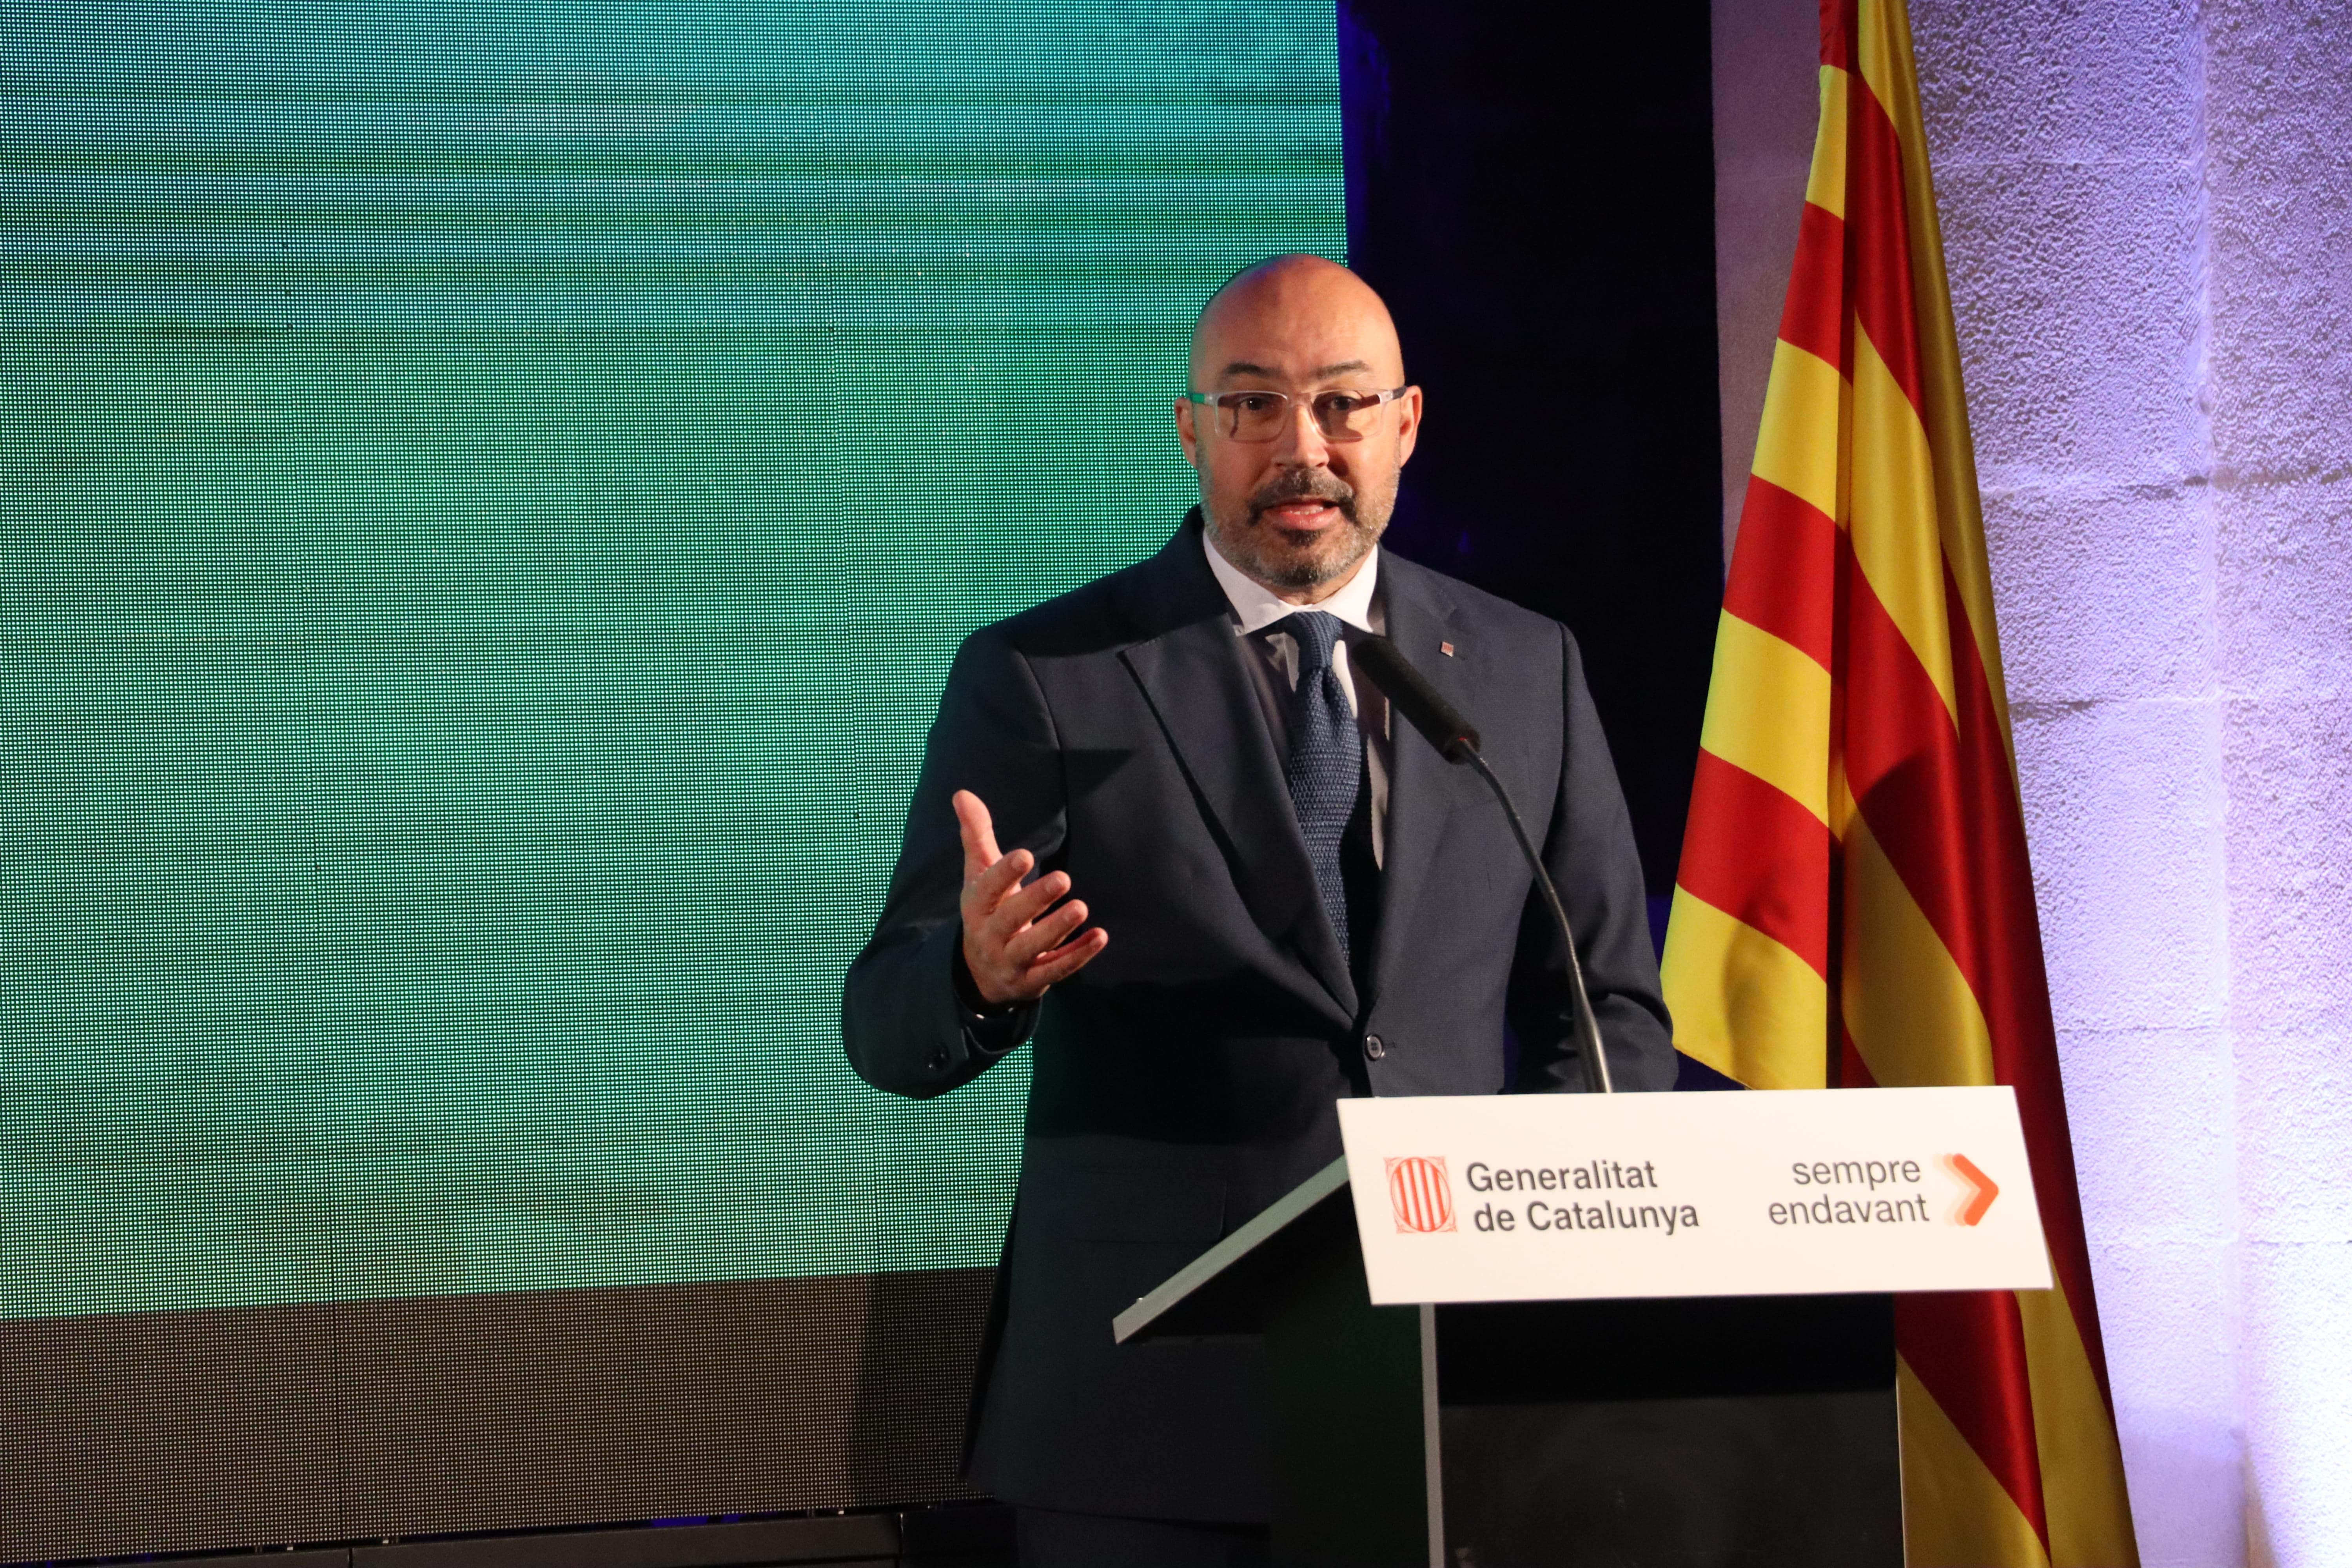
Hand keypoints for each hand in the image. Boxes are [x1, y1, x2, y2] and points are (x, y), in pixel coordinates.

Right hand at [955, 789, 1108, 1006]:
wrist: (981, 974)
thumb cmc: (988, 910)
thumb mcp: (978, 874)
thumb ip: (976, 834)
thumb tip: (962, 793)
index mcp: (976, 905)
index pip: (988, 888)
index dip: (1004, 873)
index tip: (1024, 854)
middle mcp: (989, 935)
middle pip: (1010, 918)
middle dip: (1035, 899)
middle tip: (1064, 878)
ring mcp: (1009, 961)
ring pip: (1033, 947)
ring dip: (1058, 928)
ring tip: (1082, 907)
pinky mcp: (1031, 981)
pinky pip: (1054, 970)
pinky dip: (1077, 955)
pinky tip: (1099, 937)